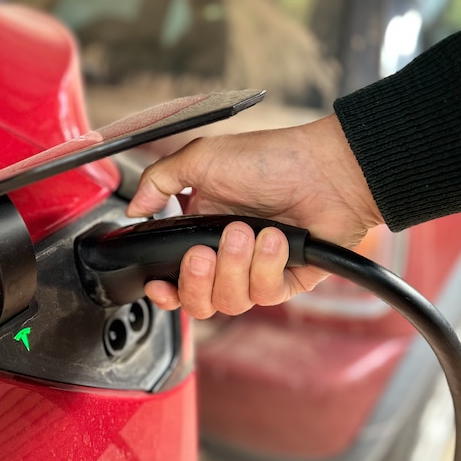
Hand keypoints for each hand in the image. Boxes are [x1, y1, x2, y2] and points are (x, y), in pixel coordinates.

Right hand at [126, 114, 382, 318]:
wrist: (328, 169)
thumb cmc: (271, 159)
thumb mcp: (202, 158)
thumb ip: (158, 181)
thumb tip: (133, 207)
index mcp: (201, 231)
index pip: (174, 280)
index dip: (164, 292)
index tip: (160, 286)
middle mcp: (226, 256)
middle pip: (198, 301)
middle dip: (198, 281)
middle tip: (205, 252)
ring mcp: (256, 271)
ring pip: (229, 301)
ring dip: (234, 268)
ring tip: (248, 233)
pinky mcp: (286, 281)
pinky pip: (265, 295)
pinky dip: (267, 266)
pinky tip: (276, 239)